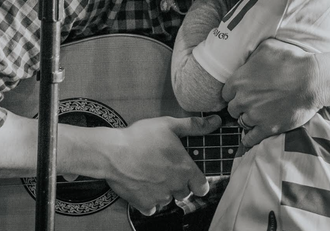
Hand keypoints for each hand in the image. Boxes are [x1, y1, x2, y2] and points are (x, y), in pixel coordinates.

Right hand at [102, 114, 221, 215]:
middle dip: (178, 182)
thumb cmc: (141, 137)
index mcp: (185, 169)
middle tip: (165, 168)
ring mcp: (159, 197)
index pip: (202, 186)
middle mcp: (175, 186)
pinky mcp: (144, 204)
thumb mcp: (169, 125)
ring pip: (168, 199)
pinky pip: (152, 207)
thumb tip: (216, 121)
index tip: (189, 174)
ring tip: (151, 173)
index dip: (197, 180)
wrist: (113, 153)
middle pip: (184, 192)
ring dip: (163, 190)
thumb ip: (194, 126)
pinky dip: (149, 199)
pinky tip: (142, 184)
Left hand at [222, 38, 324, 146]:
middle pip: (232, 108)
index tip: (241, 93)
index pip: (226, 93)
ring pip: (241, 122)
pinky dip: (250, 138)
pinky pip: (251, 138)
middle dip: (240, 106)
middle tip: (251, 103)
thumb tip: (247, 59)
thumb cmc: (291, 60)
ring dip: (247, 119)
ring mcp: (255, 115)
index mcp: (239, 80)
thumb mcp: (266, 47)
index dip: (234, 93)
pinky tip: (252, 136)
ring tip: (256, 116)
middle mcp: (243, 99)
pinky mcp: (268, 128)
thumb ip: (251, 56)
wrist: (312, 80)